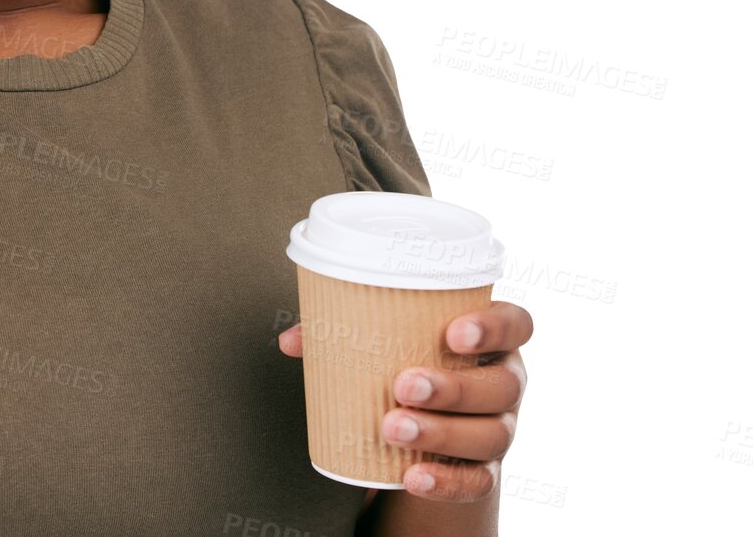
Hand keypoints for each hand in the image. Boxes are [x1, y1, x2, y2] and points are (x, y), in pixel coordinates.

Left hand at [277, 300, 532, 501]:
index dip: (494, 326)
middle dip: (453, 387)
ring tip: (392, 427)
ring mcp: (500, 429)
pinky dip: (445, 481)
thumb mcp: (386, 344)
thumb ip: (340, 333)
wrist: (425, 428)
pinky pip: (477, 482)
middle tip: (402, 385)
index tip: (453, 332)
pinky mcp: (486, 471)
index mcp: (490, 340)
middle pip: (502, 386)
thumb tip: (291, 341)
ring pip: (491, 435)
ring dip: (442, 432)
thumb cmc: (406, 364)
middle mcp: (505, 384)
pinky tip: (413, 476)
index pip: (516, 324)